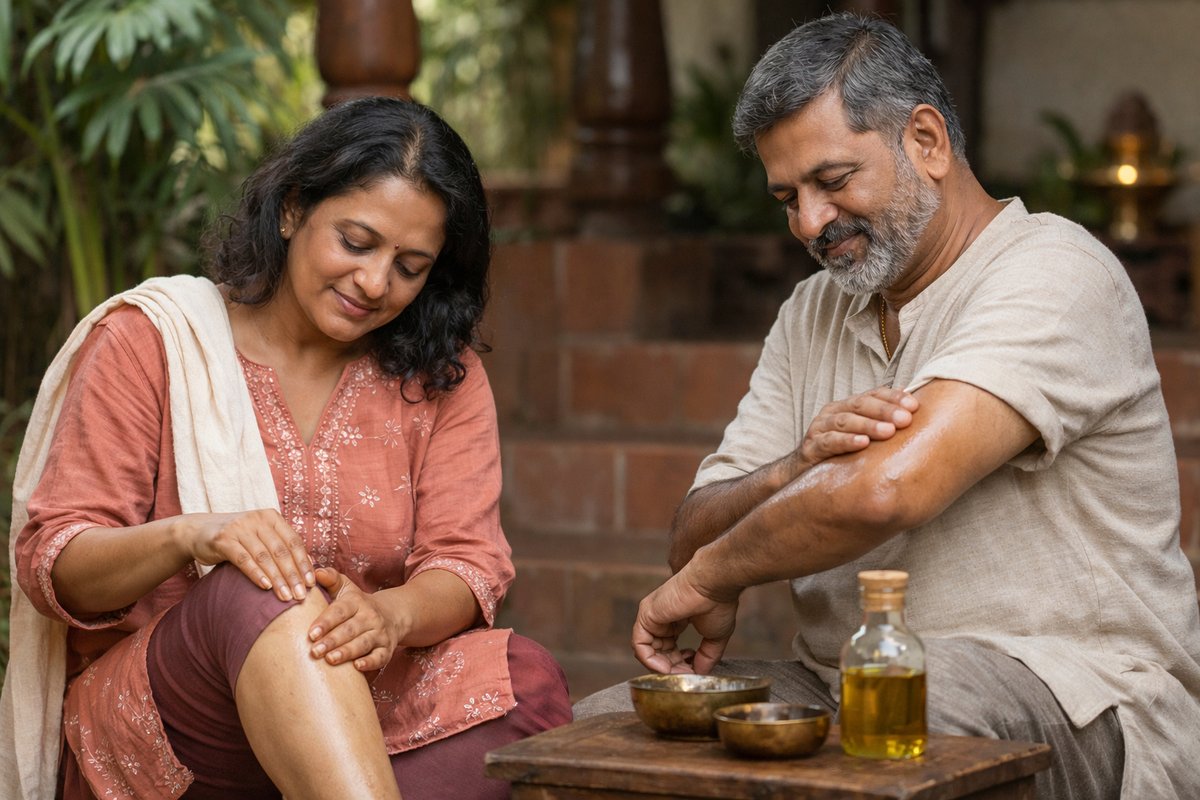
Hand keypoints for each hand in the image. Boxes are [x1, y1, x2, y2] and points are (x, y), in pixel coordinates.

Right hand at [180, 509, 313, 601]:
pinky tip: (265, 587)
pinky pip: (244, 559)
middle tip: (302, 595)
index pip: (294, 541)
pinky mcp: (223, 540)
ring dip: (277, 579)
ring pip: (264, 556)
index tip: (312, 583)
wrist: (197, 531)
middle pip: (281, 550)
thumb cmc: (236, 539)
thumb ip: (281, 547)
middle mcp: (257, 519)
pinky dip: (256, 574)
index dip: (304, 563)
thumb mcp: (260, 537)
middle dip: (293, 575)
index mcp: (271, 517)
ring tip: (286, 597)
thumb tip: (309, 565)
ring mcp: (240, 528)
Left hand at [307, 568, 402, 670]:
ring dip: (347, 652)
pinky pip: (380, 657)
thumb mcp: (346, 588)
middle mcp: (370, 616)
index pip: (340, 611)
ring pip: (363, 643)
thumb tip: (314, 570)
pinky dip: (370, 663)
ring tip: (330, 659)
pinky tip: (357, 667)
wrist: (392, 615)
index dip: (326, 622)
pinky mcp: (387, 649)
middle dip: (333, 640)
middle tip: (315, 651)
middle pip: (351, 629)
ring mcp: (380, 633)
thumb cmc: (358, 604)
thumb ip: (330, 579)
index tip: (311, 633)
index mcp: (357, 601)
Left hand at [632, 567, 738, 675]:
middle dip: (672, 668)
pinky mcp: (646, 615)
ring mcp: (652, 616)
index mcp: (676, 619)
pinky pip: (640, 646)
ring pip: (646, 651)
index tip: (694, 670)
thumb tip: (699, 674)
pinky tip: (667, 668)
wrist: (714, 584)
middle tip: (687, 674)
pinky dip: (650, 661)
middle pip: (657, 652)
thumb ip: (706, 657)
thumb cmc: (718, 603)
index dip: (680, 664)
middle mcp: (661, 617)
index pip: (669, 648)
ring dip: (662, 667)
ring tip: (679, 672)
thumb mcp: (714, 637)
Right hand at [798, 386, 917, 467]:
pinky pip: (829, 442)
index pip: (872, 395)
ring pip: (845, 421)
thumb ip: (881, 419)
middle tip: (906, 419)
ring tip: (889, 431)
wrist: (801, 474)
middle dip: (885, 411)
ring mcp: (819, 429)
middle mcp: (832, 413)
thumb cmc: (838, 453)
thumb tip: (910, 398)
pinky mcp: (810, 448)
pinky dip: (846, 441)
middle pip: (860, 405)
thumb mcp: (860, 434)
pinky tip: (862, 444)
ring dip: (868, 425)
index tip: (914, 406)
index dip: (893, 398)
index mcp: (846, 406)